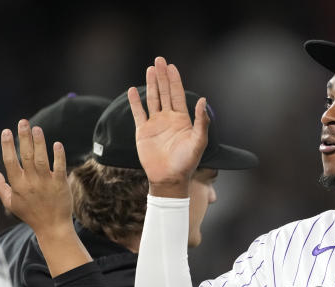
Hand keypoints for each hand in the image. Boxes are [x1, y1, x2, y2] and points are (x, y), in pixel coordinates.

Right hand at [0, 119, 72, 240]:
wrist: (52, 227)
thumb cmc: (30, 214)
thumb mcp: (11, 202)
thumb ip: (0, 186)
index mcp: (17, 184)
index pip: (10, 161)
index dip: (7, 145)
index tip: (6, 131)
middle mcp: (31, 182)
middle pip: (26, 156)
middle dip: (24, 137)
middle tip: (23, 122)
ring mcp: (46, 183)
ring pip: (42, 159)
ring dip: (39, 143)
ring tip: (37, 129)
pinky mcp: (61, 184)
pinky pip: (60, 167)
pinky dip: (59, 156)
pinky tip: (57, 144)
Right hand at [128, 56, 208, 196]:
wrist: (169, 178)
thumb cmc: (187, 162)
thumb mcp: (198, 142)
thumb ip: (201, 121)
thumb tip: (202, 100)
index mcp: (182, 120)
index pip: (177, 95)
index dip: (175, 80)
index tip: (171, 66)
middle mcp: (168, 119)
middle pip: (164, 92)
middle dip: (162, 76)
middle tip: (159, 60)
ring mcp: (155, 124)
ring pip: (152, 99)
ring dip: (151, 84)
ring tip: (150, 69)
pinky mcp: (143, 132)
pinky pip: (138, 113)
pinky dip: (135, 102)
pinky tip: (132, 90)